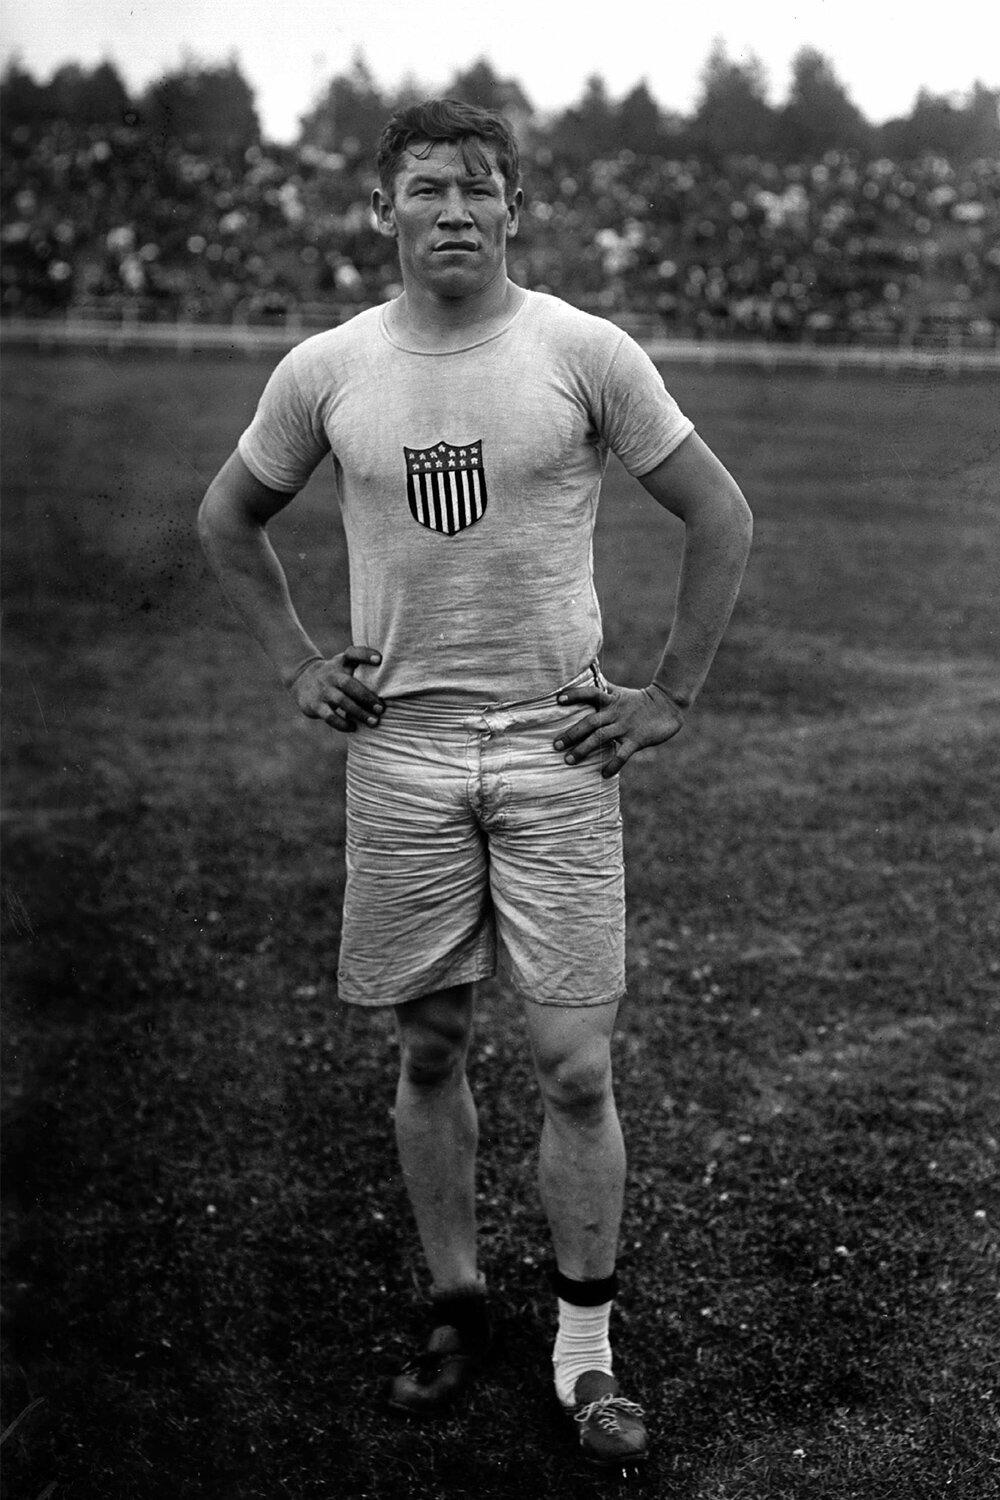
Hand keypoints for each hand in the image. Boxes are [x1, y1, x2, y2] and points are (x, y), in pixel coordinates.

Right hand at [289, 646, 383, 731]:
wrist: (302, 680)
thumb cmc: (335, 675)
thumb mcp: (345, 665)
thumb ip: (363, 668)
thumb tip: (395, 681)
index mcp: (341, 663)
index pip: (352, 653)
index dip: (364, 654)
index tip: (379, 659)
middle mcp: (332, 675)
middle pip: (349, 684)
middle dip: (366, 697)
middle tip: (381, 709)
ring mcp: (323, 690)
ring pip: (341, 701)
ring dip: (359, 713)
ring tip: (374, 722)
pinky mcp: (315, 705)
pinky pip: (329, 716)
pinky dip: (342, 723)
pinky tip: (354, 727)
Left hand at [553, 679, 684, 777]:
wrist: (668, 705)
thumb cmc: (639, 700)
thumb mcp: (620, 692)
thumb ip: (603, 690)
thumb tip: (586, 678)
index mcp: (611, 700)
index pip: (591, 693)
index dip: (575, 695)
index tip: (558, 700)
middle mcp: (616, 713)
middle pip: (590, 722)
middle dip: (572, 734)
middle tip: (556, 745)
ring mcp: (625, 727)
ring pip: (601, 738)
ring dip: (583, 749)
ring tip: (569, 760)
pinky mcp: (637, 740)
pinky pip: (622, 754)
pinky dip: (613, 765)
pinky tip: (603, 774)